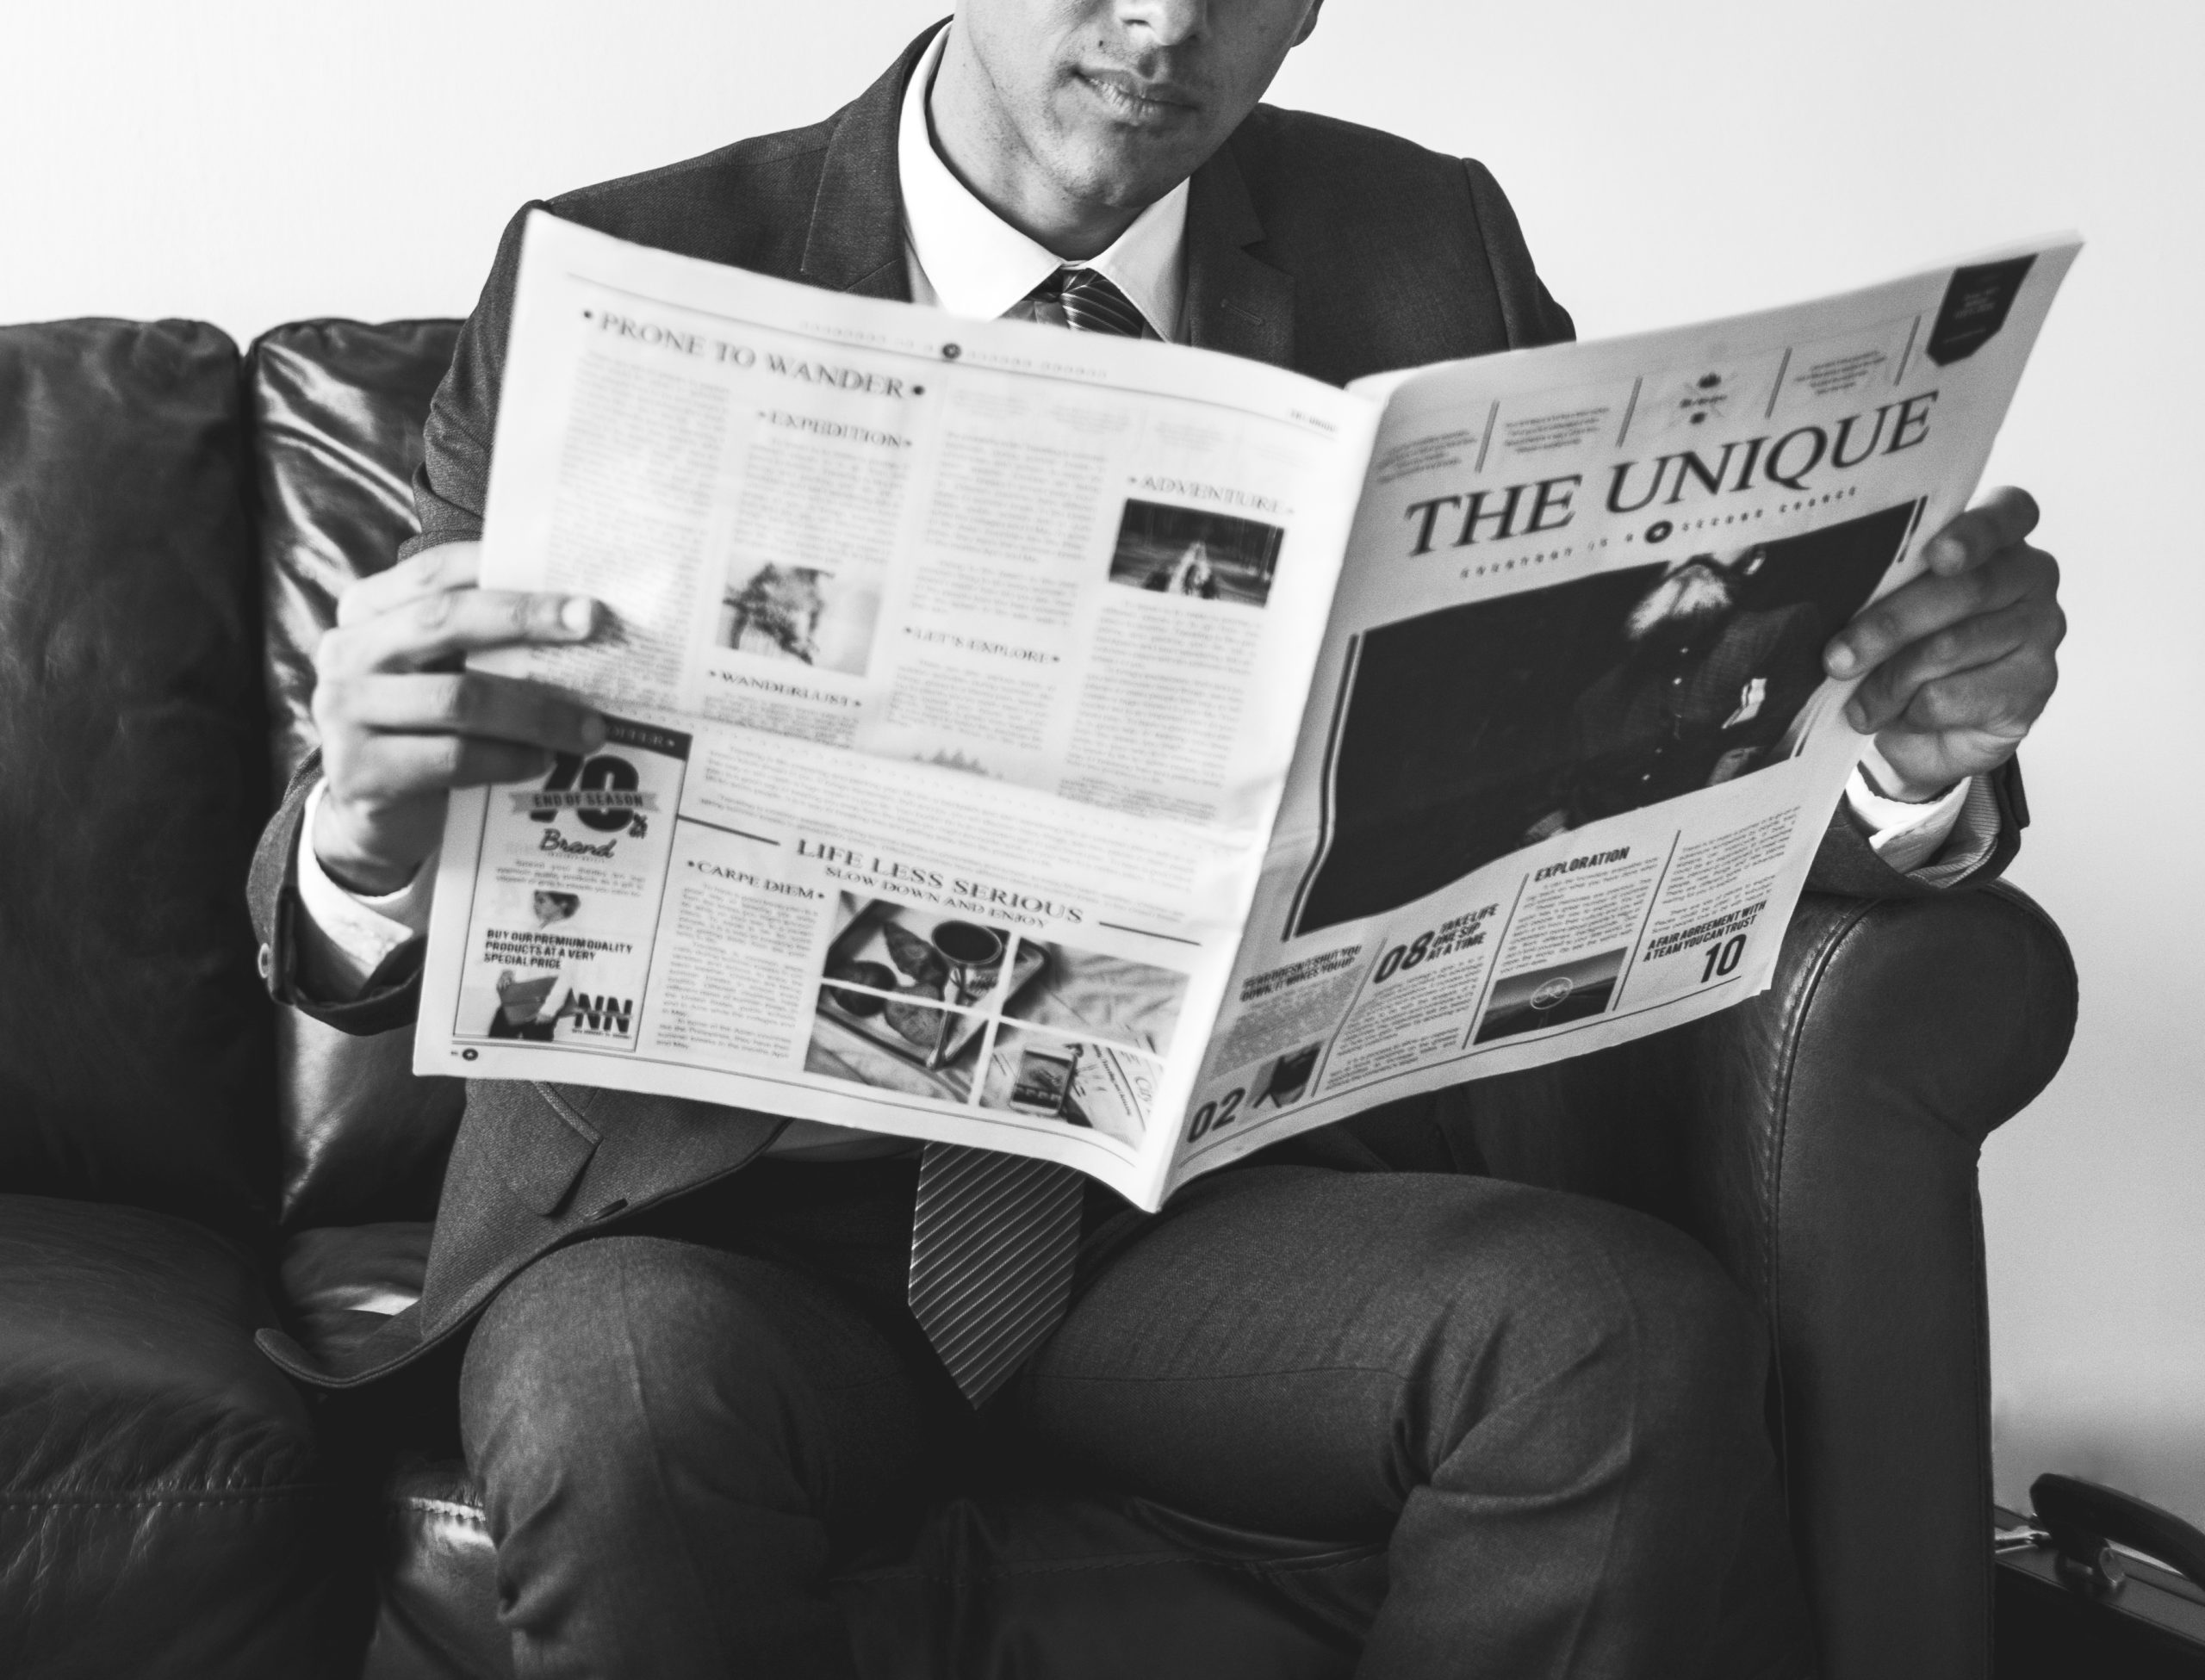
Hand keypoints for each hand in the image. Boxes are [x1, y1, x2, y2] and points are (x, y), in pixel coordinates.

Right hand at [310, 541, 605, 892]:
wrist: (378, 818)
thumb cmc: (425, 728)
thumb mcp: (442, 671)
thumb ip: (482, 638)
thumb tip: (576, 612)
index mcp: (366, 612)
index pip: (433, 573)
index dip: (499, 569)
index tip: (570, 584)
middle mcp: (346, 653)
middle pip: (442, 620)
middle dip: (524, 618)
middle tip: (591, 623)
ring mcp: (344, 713)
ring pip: (458, 698)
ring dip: (536, 713)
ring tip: (590, 727)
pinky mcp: (361, 772)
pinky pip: (454, 757)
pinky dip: (510, 759)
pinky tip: (545, 761)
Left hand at [1821, 487, 2063, 799]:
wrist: (1928, 724)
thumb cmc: (1900, 646)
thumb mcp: (1886, 605)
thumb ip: (1881, 587)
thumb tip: (1827, 601)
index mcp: (1998, 536)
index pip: (2008, 513)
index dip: (1973, 533)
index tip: (1937, 555)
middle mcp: (2031, 574)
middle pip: (1965, 590)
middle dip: (1890, 625)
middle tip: (1837, 659)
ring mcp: (2040, 629)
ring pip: (1952, 647)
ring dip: (1888, 682)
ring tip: (1856, 705)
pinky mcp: (2032, 686)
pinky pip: (1953, 697)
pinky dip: (1909, 712)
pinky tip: (1893, 720)